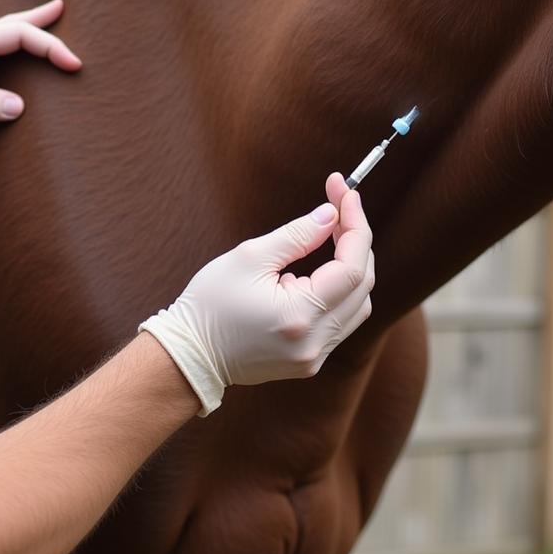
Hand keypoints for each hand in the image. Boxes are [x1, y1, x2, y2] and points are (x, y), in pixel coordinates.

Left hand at [0, 0, 80, 131]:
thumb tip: (20, 107)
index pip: (20, 36)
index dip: (51, 48)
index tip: (74, 65)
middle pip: (13, 24)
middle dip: (41, 19)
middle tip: (64, 9)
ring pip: (2, 33)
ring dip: (27, 29)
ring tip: (48, 20)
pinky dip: (10, 44)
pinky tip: (11, 50)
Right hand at [139, 173, 374, 414]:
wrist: (190, 353)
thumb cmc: (210, 303)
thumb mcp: (250, 257)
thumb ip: (297, 234)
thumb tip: (331, 215)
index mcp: (299, 315)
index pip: (352, 267)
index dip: (355, 225)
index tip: (345, 192)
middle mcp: (315, 342)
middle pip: (362, 285)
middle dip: (356, 241)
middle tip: (337, 208)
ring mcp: (314, 357)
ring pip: (357, 305)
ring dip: (350, 267)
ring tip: (326, 240)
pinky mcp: (309, 362)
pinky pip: (341, 322)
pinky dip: (337, 293)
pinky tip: (308, 279)